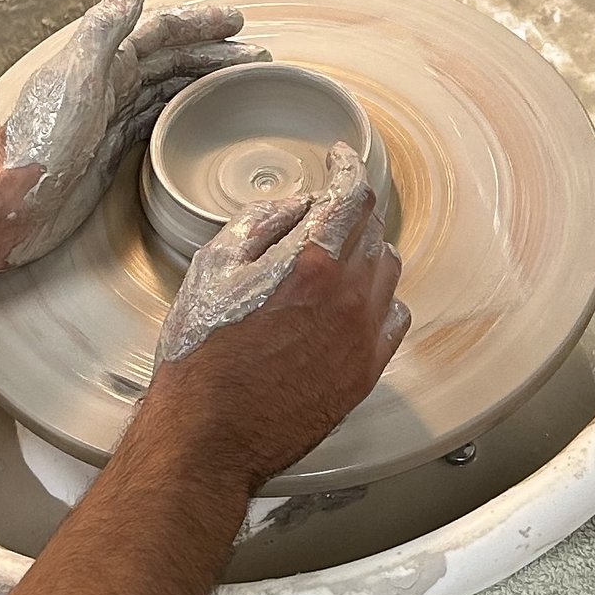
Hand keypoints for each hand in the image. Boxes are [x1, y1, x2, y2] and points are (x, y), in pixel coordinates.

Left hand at [0, 0, 263, 267]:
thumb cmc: (40, 141)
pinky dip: (183, 117)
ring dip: (203, 85)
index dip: (199, 24)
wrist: (13, 201)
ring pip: (169, 93)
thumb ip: (105, 27)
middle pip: (172, 62)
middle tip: (254, 59)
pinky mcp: (112, 154)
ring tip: (239, 86)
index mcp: (104, 63)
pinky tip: (198, 123)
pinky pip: (157, 125)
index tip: (236, 23)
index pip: (162, 33)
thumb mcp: (77, 75)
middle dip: (213, 56)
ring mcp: (111, 120)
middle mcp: (109, 86)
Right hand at [138, 142, 407, 497]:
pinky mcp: (366, 372)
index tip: (338, 159)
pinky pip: (393, 319)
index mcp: (311, 262)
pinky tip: (352, 302)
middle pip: (373, 228)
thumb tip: (296, 206)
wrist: (210, 436)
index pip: (351, 194)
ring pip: (388, 271)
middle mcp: (349, 296)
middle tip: (326, 210)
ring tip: (334, 257)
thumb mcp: (213, 269)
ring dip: (366, 252)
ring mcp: (363, 337)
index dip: (346, 166)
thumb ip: (260, 224)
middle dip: (351, 209)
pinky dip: (378, 299)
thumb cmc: (201, 357)